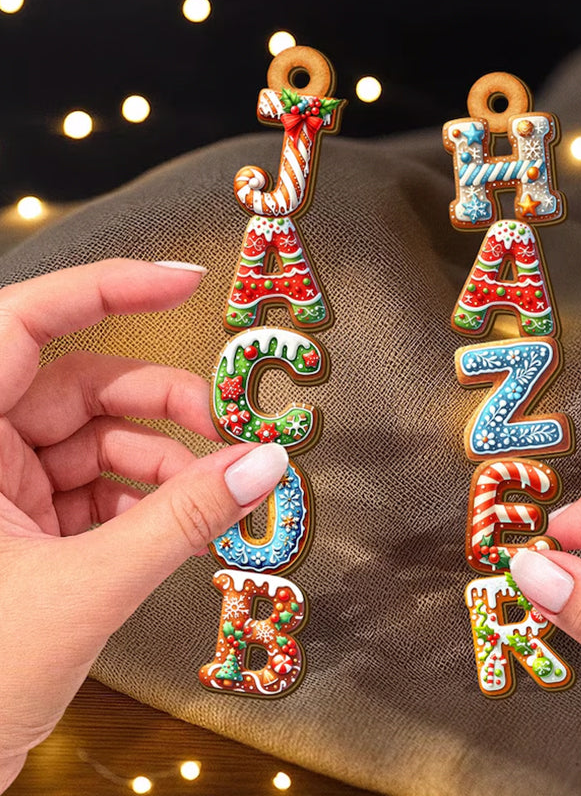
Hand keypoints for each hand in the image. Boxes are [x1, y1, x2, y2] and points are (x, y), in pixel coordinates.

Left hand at [0, 259, 287, 790]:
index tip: (184, 282)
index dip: (107, 289)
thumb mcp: (88, 588)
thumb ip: (183, 520)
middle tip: (231, 434)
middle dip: (164, 408)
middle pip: (83, 387)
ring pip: (97, 442)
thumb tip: (264, 465)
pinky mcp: (19, 523)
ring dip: (163, 467)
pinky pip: (94, 487)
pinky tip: (179, 531)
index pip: (26, 325)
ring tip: (213, 503)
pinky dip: (143, 503)